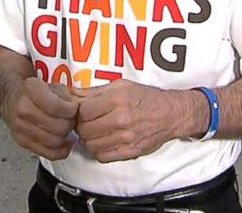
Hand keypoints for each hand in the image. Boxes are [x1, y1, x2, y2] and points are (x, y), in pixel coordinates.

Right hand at [0, 77, 78, 159]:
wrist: (10, 96)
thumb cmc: (32, 90)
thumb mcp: (49, 83)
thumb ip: (65, 94)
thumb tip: (80, 107)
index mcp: (30, 91)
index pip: (56, 107)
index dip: (71, 109)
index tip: (74, 108)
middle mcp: (23, 110)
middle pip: (58, 126)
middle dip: (70, 123)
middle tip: (72, 118)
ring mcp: (21, 128)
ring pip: (54, 141)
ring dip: (65, 135)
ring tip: (66, 127)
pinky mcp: (22, 142)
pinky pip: (48, 153)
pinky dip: (62, 151)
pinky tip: (66, 143)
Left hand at [72, 79, 195, 162]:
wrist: (171, 114)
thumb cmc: (146, 98)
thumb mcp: (121, 86)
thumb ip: (94, 91)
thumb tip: (71, 94)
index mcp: (117, 99)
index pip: (82, 111)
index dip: (79, 111)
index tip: (84, 110)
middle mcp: (121, 119)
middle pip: (84, 129)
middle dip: (82, 125)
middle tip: (88, 121)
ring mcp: (125, 138)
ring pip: (90, 145)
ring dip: (89, 139)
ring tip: (96, 131)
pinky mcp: (129, 151)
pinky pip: (101, 156)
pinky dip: (98, 150)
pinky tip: (104, 140)